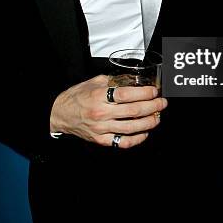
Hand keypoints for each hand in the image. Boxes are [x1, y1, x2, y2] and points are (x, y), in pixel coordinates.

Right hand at [50, 74, 166, 148]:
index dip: (144, 93)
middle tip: (162, 103)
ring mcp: (102, 129)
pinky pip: (123, 142)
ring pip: (132, 128)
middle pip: (134, 111)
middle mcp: (101, 113)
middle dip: (152, 107)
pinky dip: (137, 139)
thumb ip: (113, 81)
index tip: (154, 92)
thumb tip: (132, 80)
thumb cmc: (77, 97)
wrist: (60, 114)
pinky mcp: (101, 140)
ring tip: (157, 117)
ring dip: (149, 122)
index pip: (128, 94)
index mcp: (100, 96)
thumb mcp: (94, 82)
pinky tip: (144, 133)